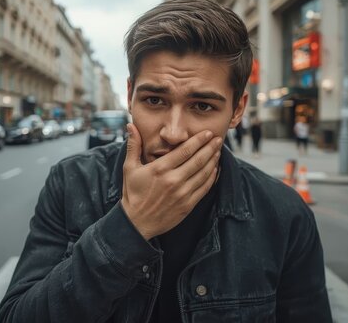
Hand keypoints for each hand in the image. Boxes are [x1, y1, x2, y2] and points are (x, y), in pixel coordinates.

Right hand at [121, 123, 220, 239]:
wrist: (136, 222)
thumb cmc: (133, 193)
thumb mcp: (129, 168)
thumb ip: (133, 146)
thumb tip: (131, 125)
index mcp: (159, 169)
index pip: (185, 150)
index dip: (198, 140)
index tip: (207, 132)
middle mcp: (173, 180)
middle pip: (198, 160)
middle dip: (210, 147)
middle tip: (218, 138)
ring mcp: (182, 193)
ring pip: (204, 173)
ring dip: (213, 160)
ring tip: (218, 151)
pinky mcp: (187, 205)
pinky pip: (204, 188)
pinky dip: (211, 177)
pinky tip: (215, 169)